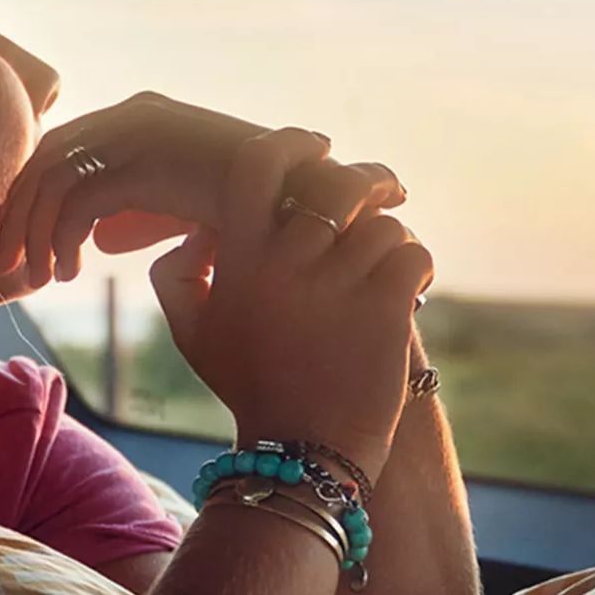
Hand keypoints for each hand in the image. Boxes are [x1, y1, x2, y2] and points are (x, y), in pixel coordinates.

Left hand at [0, 92, 268, 286]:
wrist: (298, 199)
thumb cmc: (250, 208)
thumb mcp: (184, 199)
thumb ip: (139, 208)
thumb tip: (99, 237)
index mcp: (141, 115)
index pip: (64, 145)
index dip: (34, 192)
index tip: (23, 236)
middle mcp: (131, 116)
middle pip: (47, 159)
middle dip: (19, 215)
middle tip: (7, 264)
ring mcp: (136, 136)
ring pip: (53, 181)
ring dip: (34, 234)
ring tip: (38, 280)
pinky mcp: (142, 165)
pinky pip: (77, 204)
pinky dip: (62, 241)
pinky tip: (69, 273)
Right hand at [149, 129, 430, 480]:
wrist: (302, 452)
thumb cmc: (250, 386)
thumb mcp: (193, 334)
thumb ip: (176, 276)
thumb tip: (200, 232)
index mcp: (241, 259)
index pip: (258, 165)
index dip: (291, 143)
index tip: (315, 146)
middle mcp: (286, 262)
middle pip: (335, 183)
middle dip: (366, 181)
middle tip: (383, 191)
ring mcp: (337, 284)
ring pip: (381, 222)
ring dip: (388, 240)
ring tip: (384, 271)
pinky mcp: (384, 309)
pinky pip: (413, 253)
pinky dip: (418, 268)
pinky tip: (411, 291)